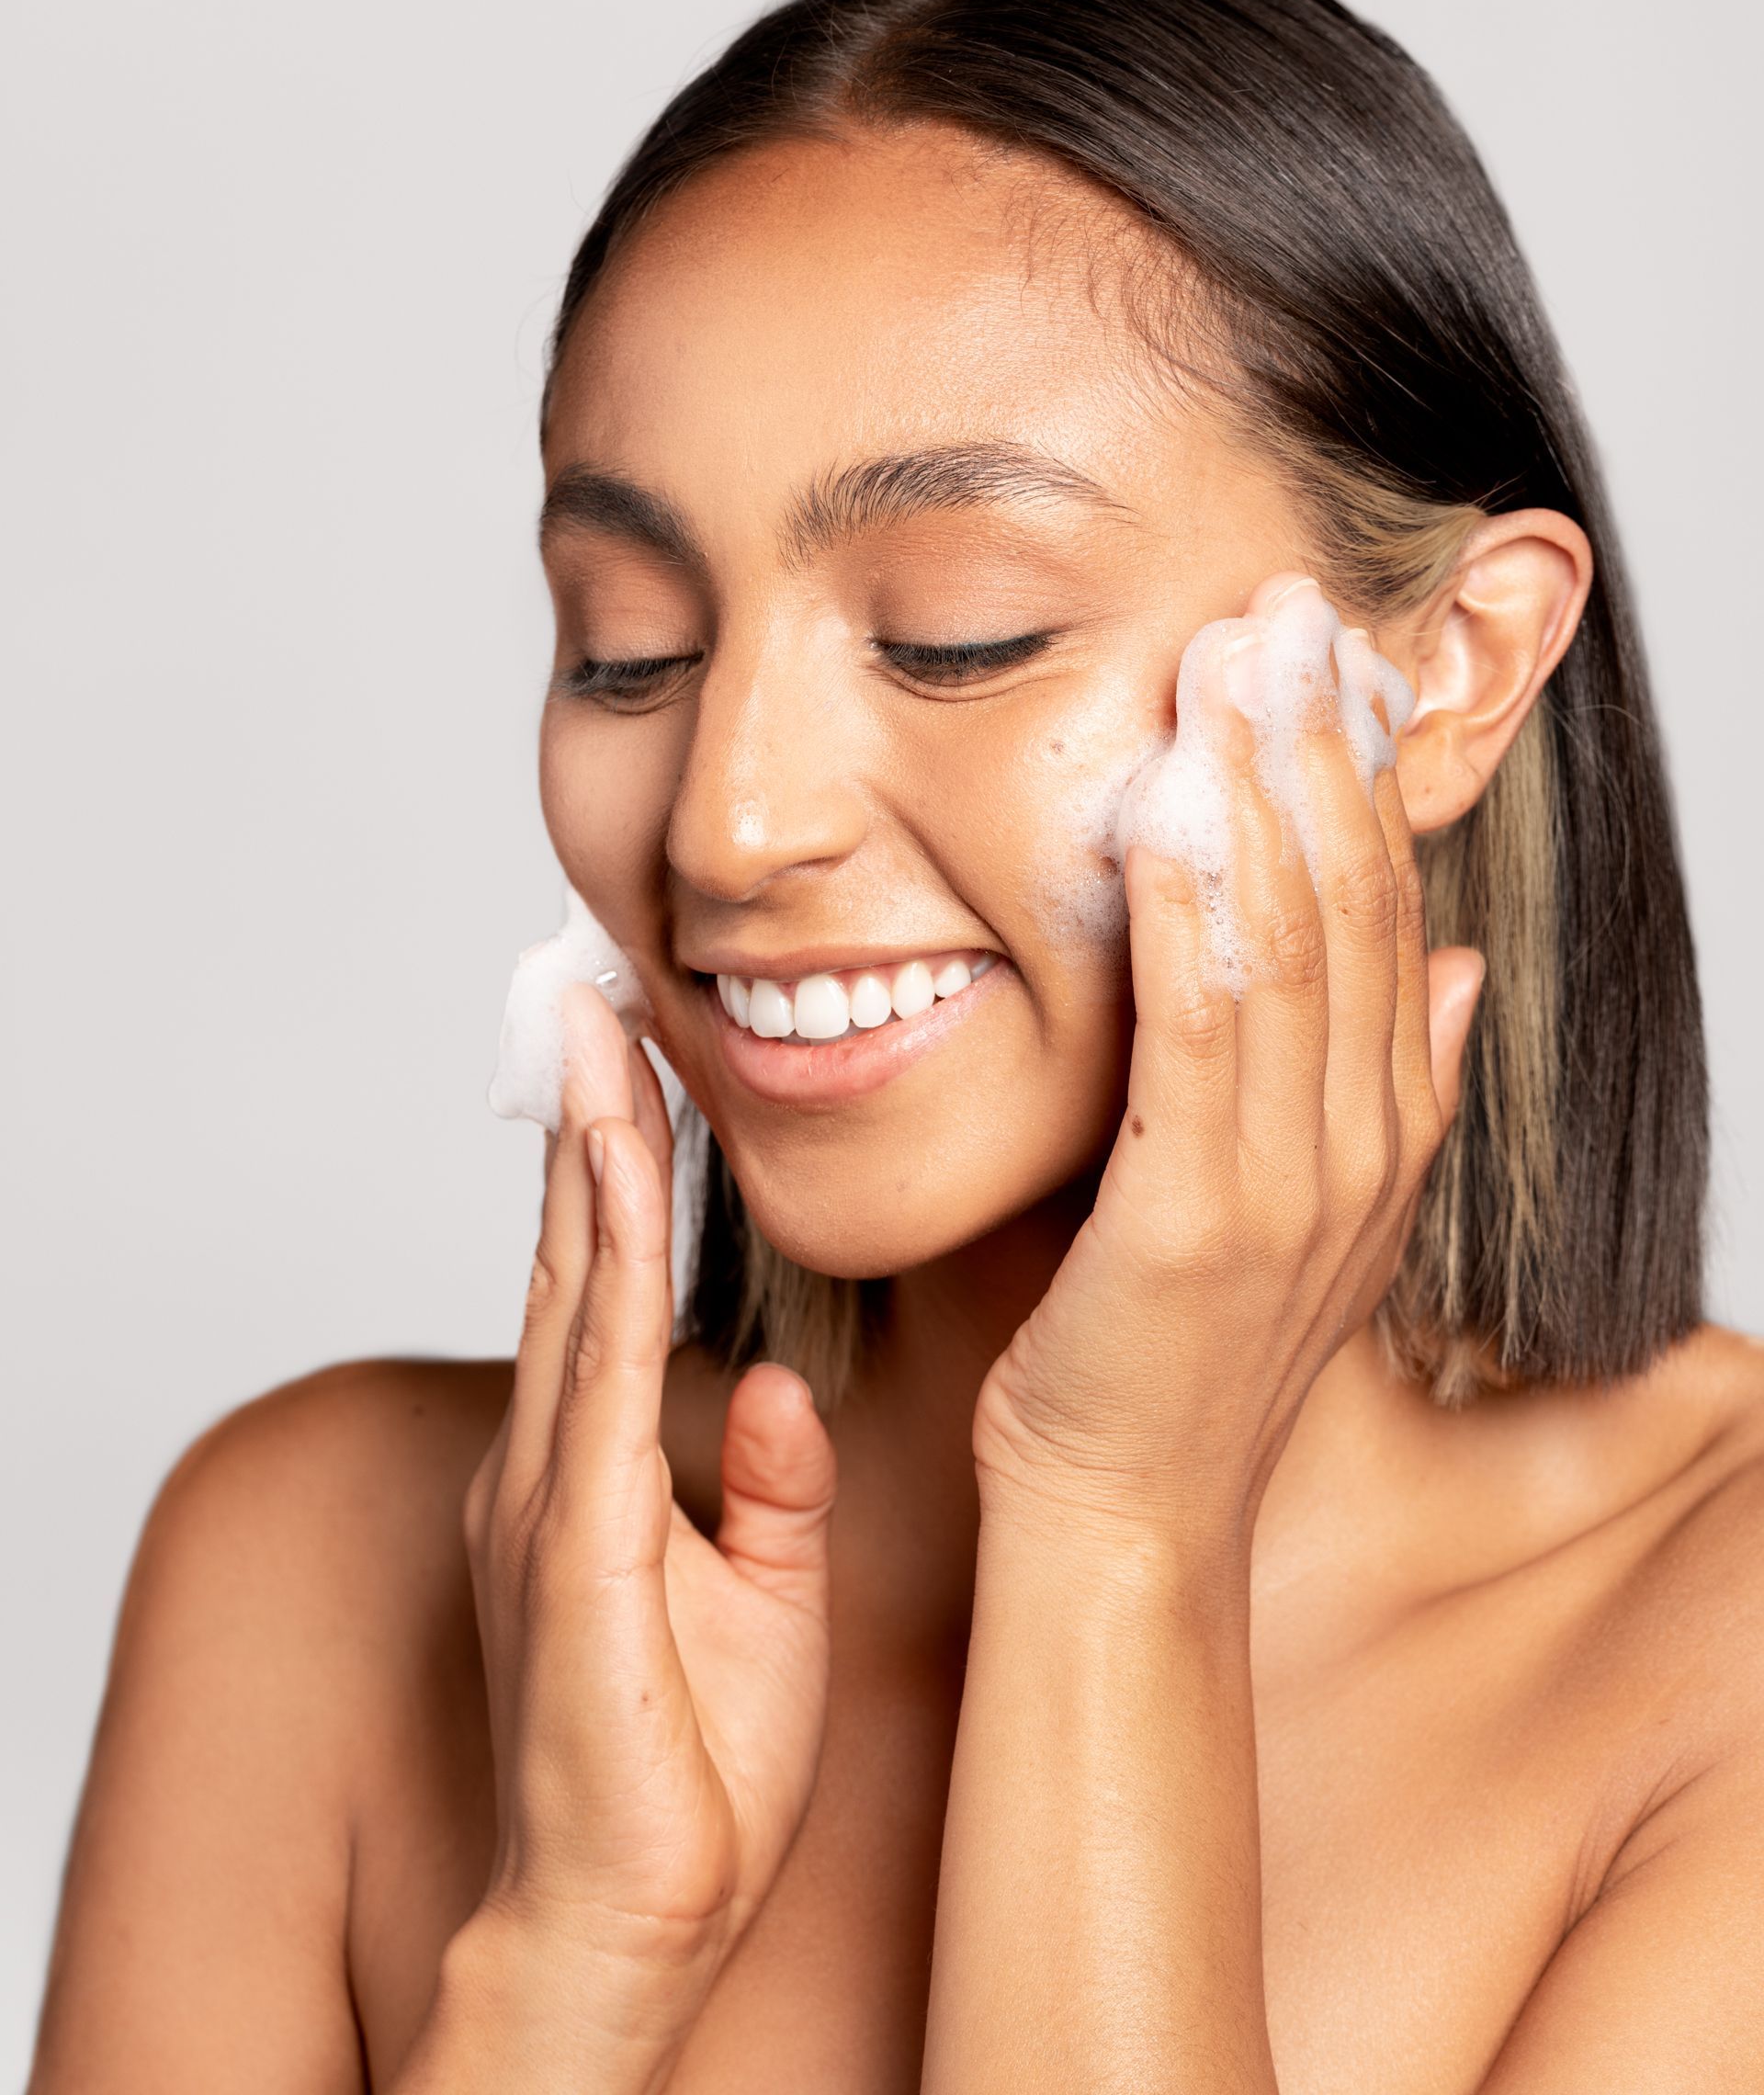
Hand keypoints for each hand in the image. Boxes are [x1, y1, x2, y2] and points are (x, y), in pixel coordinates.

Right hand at [459, 982, 839, 2022]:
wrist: (626, 1924)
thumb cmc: (691, 1776)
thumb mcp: (763, 1601)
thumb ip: (766, 1490)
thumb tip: (782, 1392)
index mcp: (590, 1473)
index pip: (607, 1291)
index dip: (620, 1171)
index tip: (643, 1062)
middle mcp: (552, 1464)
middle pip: (575, 1257)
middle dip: (588, 1120)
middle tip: (598, 994)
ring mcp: (549, 1497)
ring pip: (574, 1287)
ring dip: (590, 1156)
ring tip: (601, 1036)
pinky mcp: (575, 1544)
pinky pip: (598, 1377)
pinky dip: (605, 1265)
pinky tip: (619, 1179)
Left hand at [971, 573, 1484, 1559]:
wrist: (1123, 1510)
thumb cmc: (1169, 1351)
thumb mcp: (1299, 1207)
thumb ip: (1378, 1079)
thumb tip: (1452, 962)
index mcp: (1381, 1128)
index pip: (1386, 912)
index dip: (1360, 776)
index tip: (1327, 653)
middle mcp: (1357, 1144)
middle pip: (1351, 902)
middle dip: (1319, 745)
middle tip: (1286, 603)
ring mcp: (1288, 1185)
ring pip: (1289, 944)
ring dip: (1258, 791)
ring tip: (1233, 660)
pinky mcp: (1193, 1220)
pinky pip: (1201, 1032)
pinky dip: (1186, 910)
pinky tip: (1159, 807)